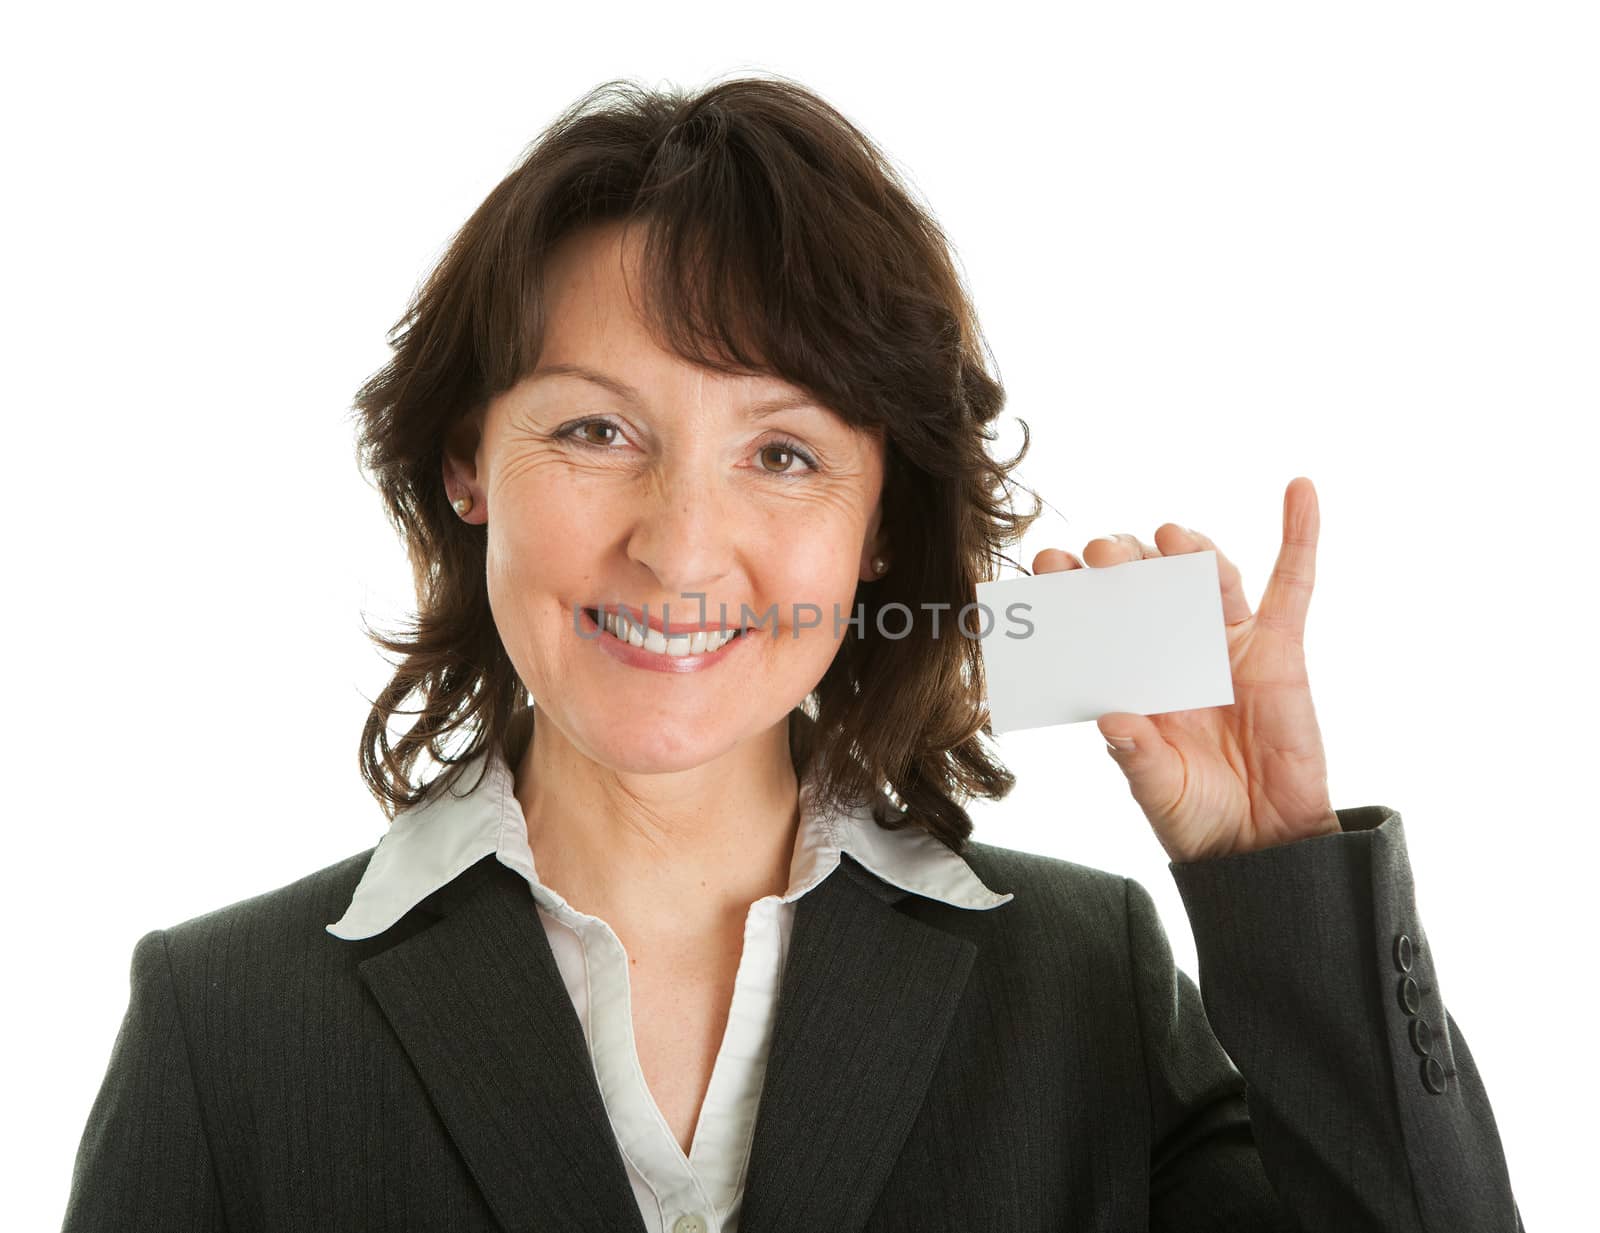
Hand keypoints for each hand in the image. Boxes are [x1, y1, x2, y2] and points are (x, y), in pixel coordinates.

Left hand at [1032, 476, 1340, 862]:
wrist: (1262, 845)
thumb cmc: (1197, 815)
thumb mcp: (1158, 791)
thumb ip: (1137, 758)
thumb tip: (1113, 721)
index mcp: (1131, 676)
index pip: (1095, 619)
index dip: (1072, 589)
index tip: (1047, 566)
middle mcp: (1172, 650)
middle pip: (1146, 585)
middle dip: (1121, 562)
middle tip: (1100, 553)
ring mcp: (1226, 644)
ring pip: (1206, 578)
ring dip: (1187, 549)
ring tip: (1168, 535)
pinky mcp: (1280, 649)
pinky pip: (1293, 585)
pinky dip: (1300, 535)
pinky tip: (1300, 492)